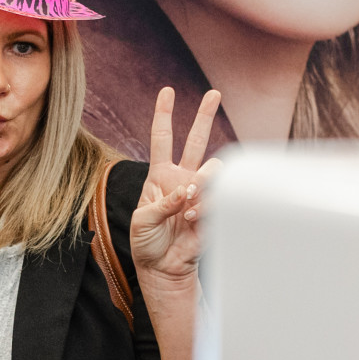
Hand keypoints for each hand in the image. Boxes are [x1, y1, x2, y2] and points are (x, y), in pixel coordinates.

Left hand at [131, 86, 220, 282]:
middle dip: (204, 115)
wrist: (162, 268)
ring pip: (211, 168)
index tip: (167, 92)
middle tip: (214, 93)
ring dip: (200, 184)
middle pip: (195, 140)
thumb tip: (186, 191)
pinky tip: (191, 220)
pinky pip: (216, 198)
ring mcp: (199, 192)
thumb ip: (162, 203)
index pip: (162, 138)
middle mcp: (181, 178)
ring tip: (187, 206)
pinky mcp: (212, 208)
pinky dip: (202, 208)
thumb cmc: (146, 242)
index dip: (163, 114)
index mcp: (159, 175)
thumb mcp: (142, 221)